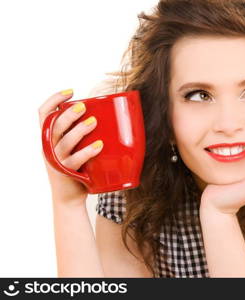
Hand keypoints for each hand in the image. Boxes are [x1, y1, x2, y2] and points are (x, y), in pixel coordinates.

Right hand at [38, 89, 102, 205]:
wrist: (70, 197)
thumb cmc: (77, 168)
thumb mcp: (73, 147)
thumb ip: (82, 133)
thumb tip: (107, 114)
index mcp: (49, 137)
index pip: (44, 113)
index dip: (54, 99)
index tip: (71, 91)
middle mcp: (49, 147)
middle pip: (54, 126)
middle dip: (68, 114)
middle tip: (84, 107)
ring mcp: (56, 160)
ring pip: (64, 141)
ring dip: (79, 130)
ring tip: (93, 121)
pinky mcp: (66, 173)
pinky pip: (76, 160)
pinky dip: (88, 151)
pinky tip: (99, 145)